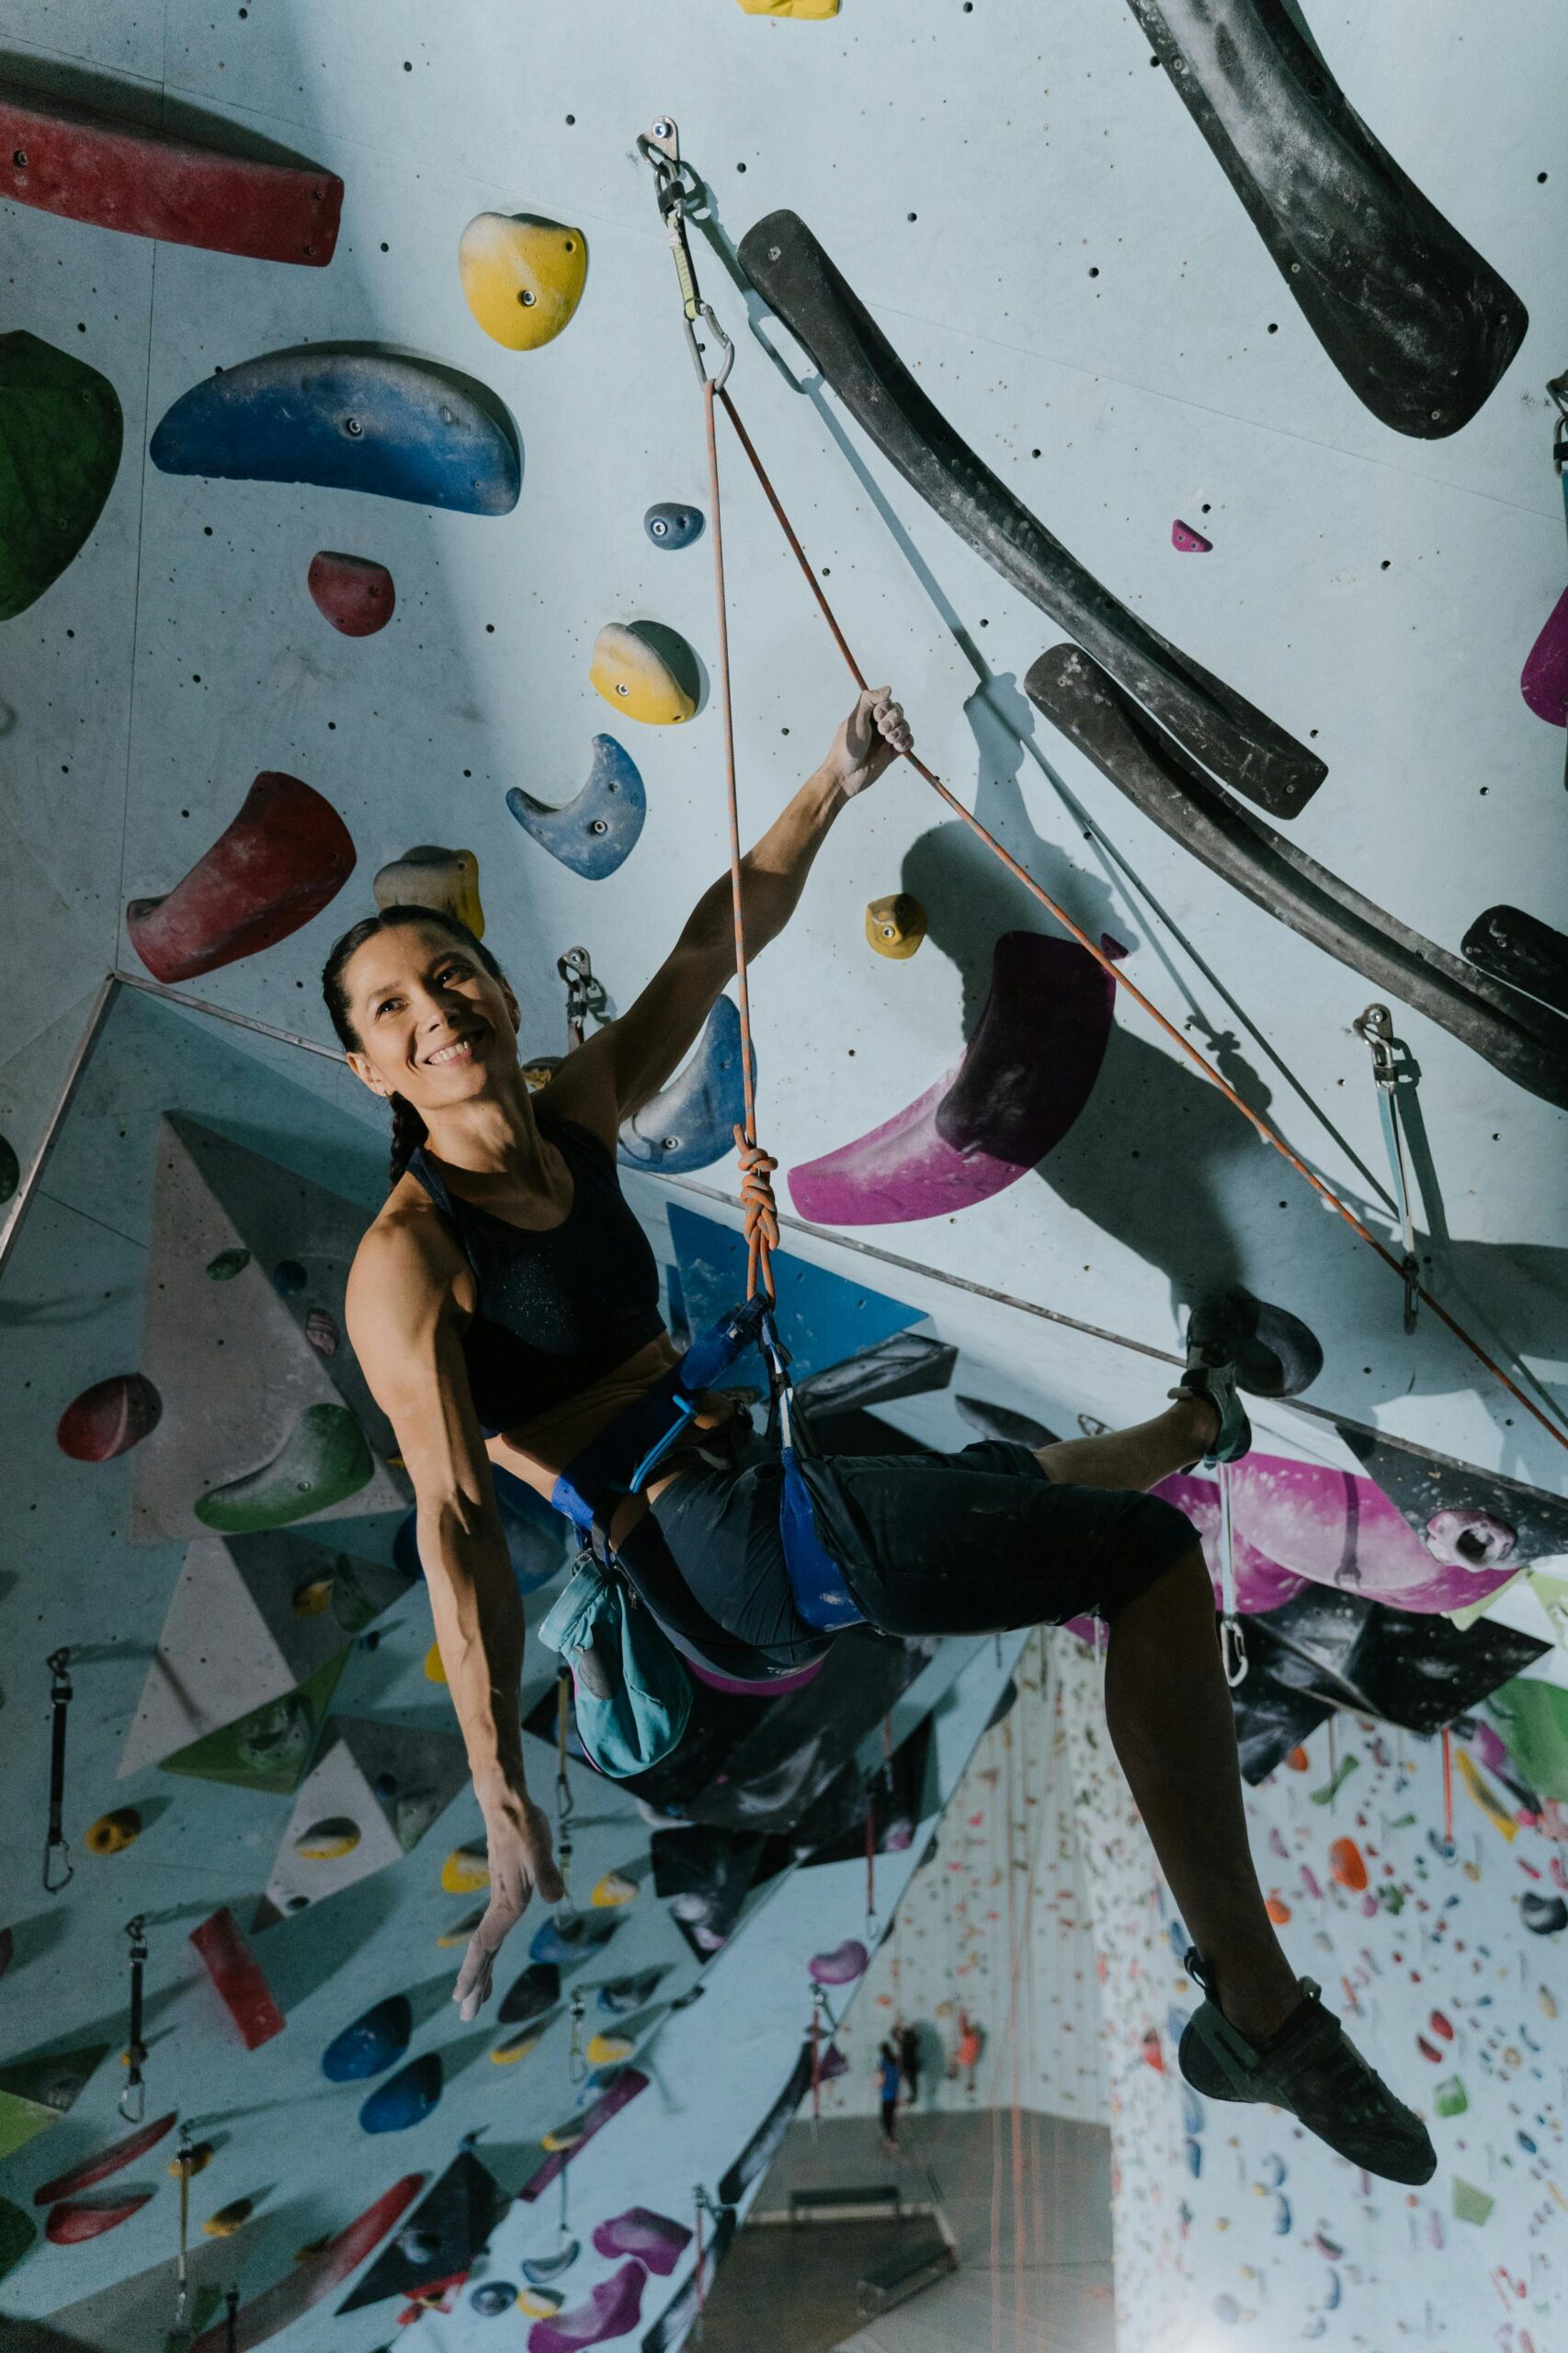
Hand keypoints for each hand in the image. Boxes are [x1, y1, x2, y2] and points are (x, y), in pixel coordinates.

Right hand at [451, 1785, 565, 2021]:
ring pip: (487, 1944)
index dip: (475, 1972)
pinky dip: (489, 1952)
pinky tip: (491, 1959)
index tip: (463, 1998)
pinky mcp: (505, 1892)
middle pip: (483, 1952)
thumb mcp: (540, 1848)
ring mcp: (500, 1900)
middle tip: (466, 2015)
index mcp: (508, 1902)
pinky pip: (494, 1931)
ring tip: (473, 1999)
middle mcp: (501, 1905)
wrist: (508, 1805)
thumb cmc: (525, 1825)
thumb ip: (547, 1874)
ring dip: (481, 1973)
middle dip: (475, 1984)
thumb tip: (556, 1899)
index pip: (487, 1945)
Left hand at [821, 687, 911, 799]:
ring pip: (905, 726)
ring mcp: (886, 739)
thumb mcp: (855, 719)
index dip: (886, 708)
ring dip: (901, 731)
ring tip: (890, 741)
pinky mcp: (893, 753)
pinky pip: (908, 742)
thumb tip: (889, 689)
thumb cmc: (846, 747)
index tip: (876, 717)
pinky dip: (906, 742)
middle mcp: (877, 725)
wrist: (846, 776)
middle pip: (899, 712)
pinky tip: (897, 748)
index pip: (887, 701)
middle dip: (894, 720)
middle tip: (882, 731)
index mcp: (867, 714)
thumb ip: (869, 700)